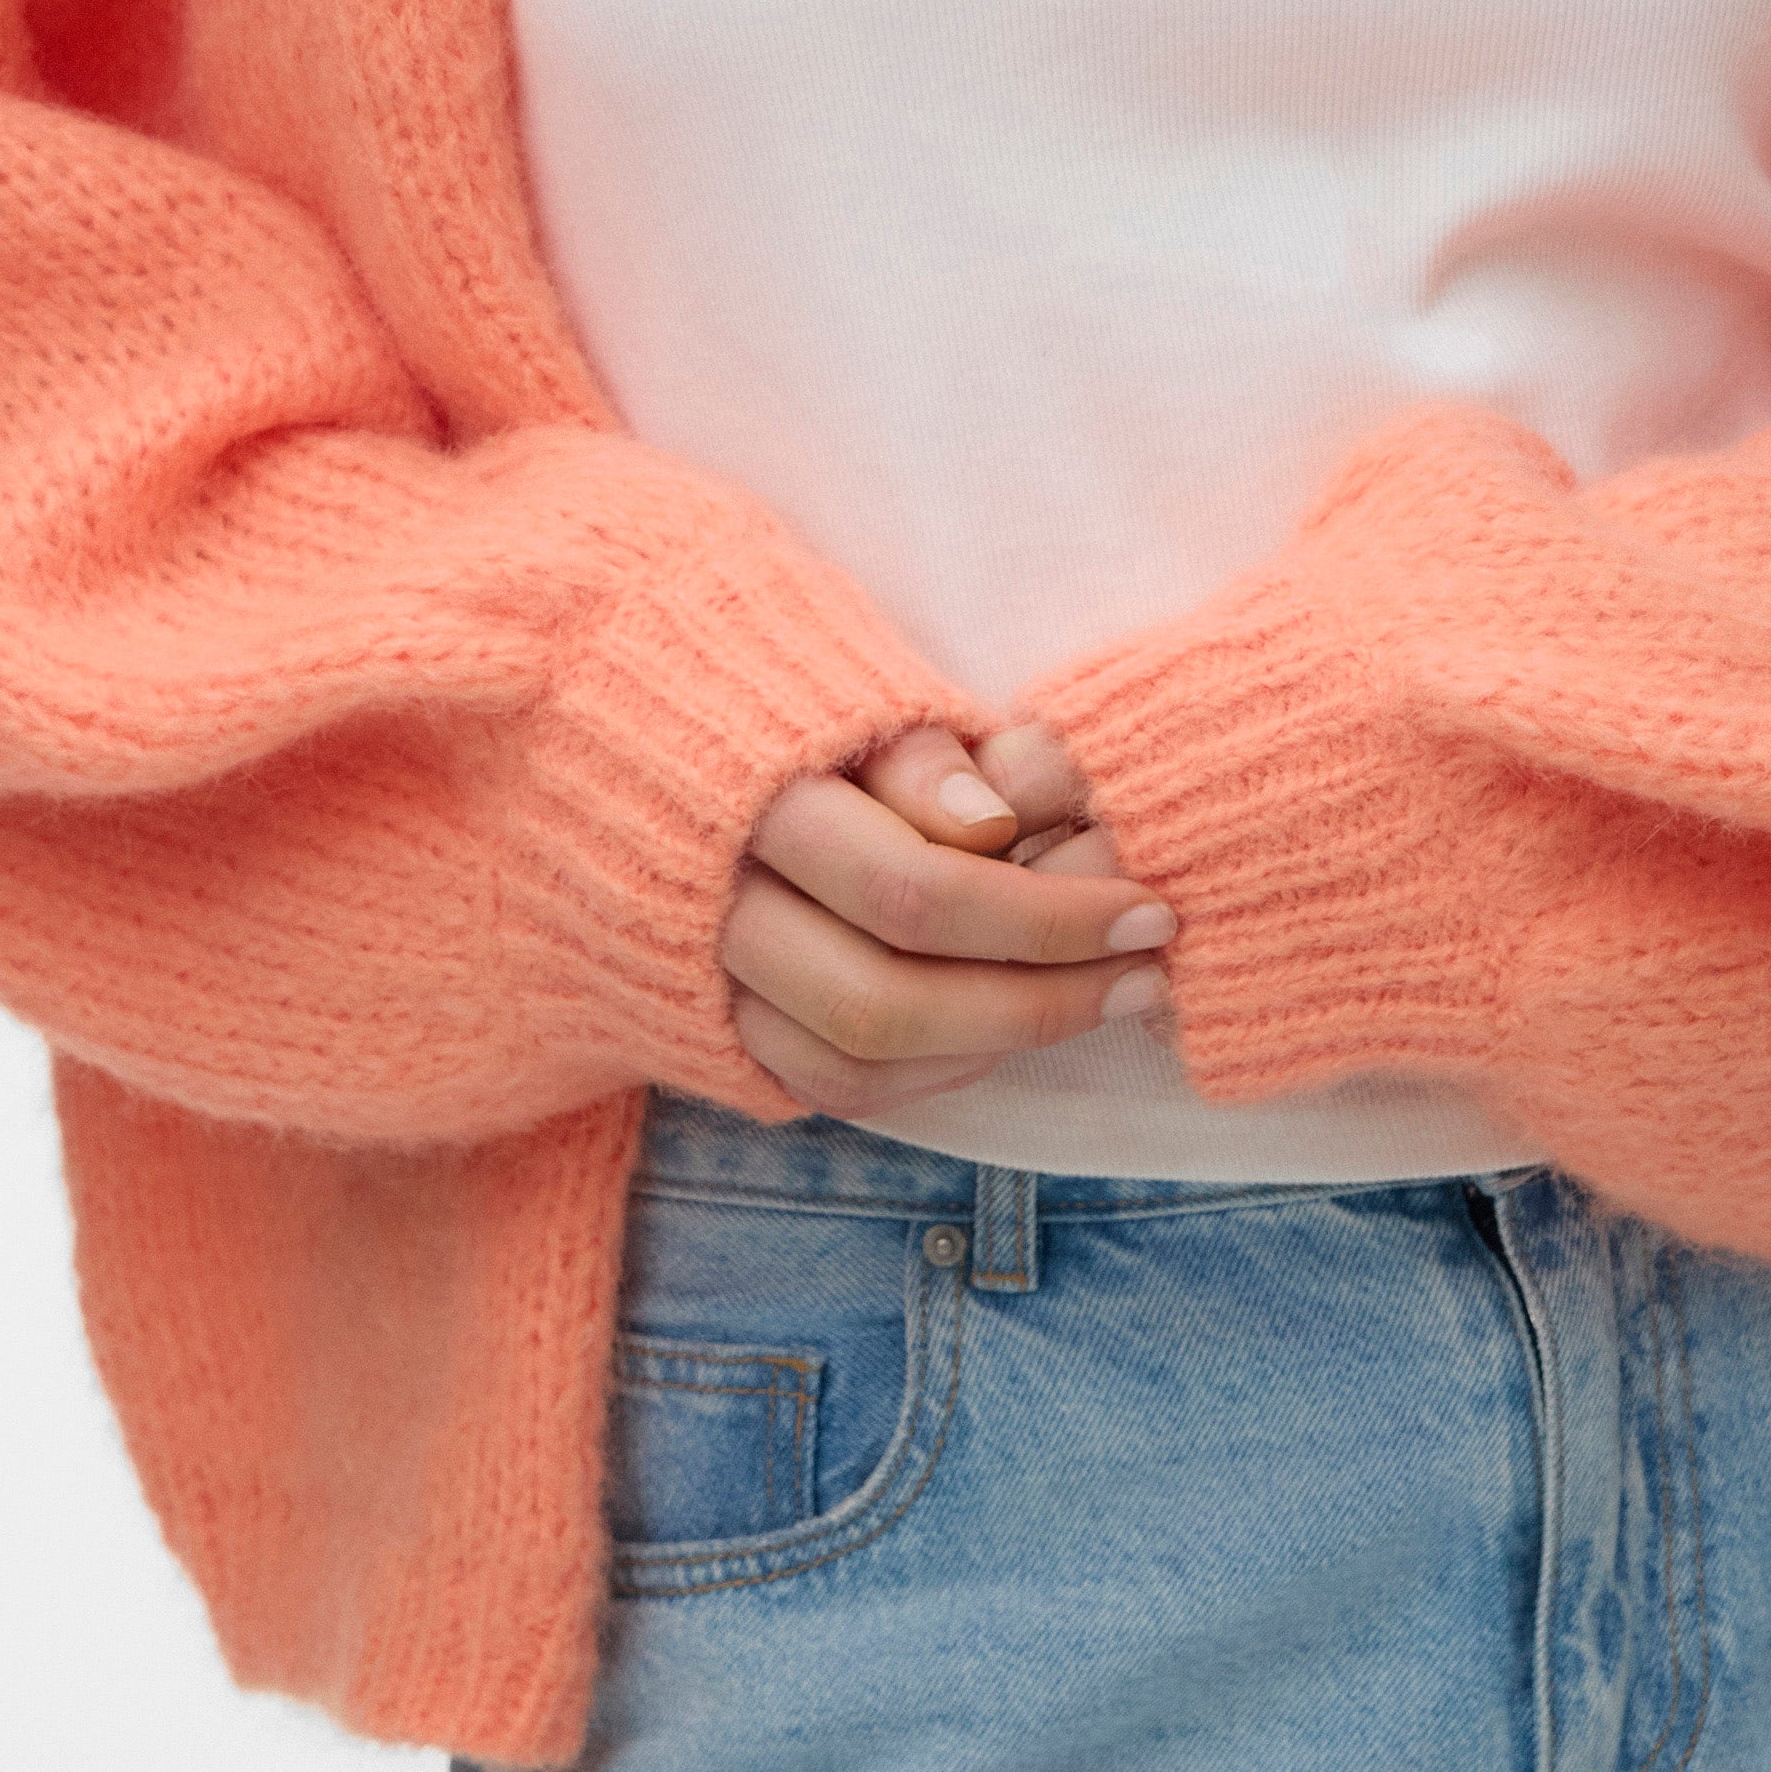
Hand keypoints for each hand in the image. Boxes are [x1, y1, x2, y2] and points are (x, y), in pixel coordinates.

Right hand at [719, 719, 1174, 1116]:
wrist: (622, 737)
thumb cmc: (776, 699)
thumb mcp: (843, 684)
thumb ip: (917, 751)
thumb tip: (996, 823)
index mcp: (749, 803)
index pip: (913, 889)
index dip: (1044, 913)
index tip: (1148, 904)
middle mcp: (713, 908)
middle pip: (885, 998)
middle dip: (1039, 996)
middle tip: (1146, 968)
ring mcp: (706, 981)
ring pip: (856, 1059)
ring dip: (998, 1045)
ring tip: (1105, 1000)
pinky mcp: (716, 1027)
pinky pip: (828, 1086)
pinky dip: (929, 1072)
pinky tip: (1010, 1031)